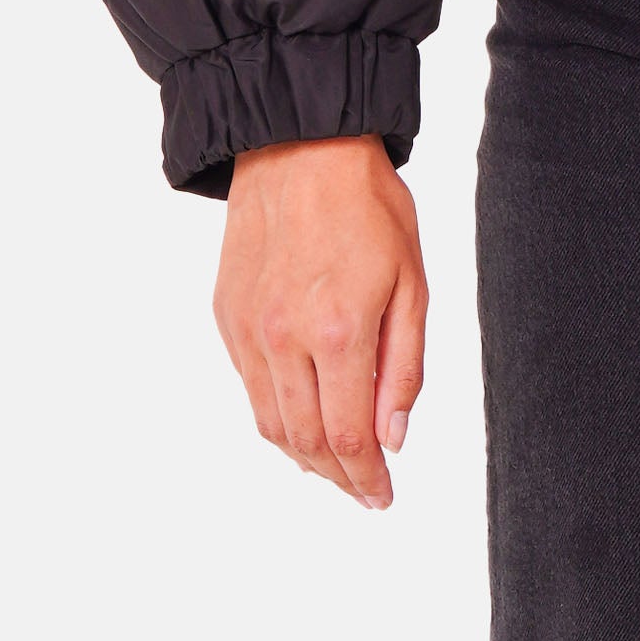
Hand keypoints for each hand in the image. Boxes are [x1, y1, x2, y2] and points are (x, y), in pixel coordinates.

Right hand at [214, 135, 427, 507]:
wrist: (300, 144)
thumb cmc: (366, 202)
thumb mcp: (412, 280)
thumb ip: (404, 364)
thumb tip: (394, 435)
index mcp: (337, 331)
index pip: (348, 439)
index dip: (366, 479)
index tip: (382, 496)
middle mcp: (284, 340)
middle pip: (305, 444)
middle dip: (337, 478)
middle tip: (364, 489)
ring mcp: (248, 331)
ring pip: (271, 424)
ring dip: (303, 457)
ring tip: (335, 465)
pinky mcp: (227, 317)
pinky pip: (250, 388)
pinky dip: (276, 415)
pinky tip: (301, 415)